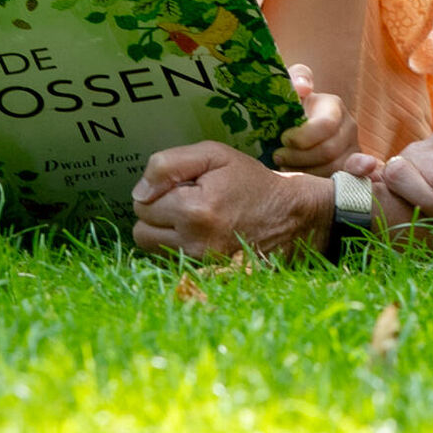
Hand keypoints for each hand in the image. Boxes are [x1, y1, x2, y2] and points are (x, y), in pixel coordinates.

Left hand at [133, 142, 331, 259]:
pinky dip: (178, 249)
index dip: (159, 190)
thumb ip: (168, 165)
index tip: (185, 186)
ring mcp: (201, 264)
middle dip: (156, 215)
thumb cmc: (251, 181)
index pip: (141, 204)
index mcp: (194, 210)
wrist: (292, 217)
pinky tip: (199, 235)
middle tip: (186, 202)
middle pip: (141, 231)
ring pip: (152, 250)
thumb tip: (139, 192)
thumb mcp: (214, 155)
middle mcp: (195, 243)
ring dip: (164, 233)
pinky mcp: (208, 276)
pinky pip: (171, 263)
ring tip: (193, 218)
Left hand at [273, 63, 361, 174]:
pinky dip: (315, 183)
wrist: (292, 129)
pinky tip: (300, 176)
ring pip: (333, 170)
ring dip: (305, 171)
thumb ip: (295, 79)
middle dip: (299, 157)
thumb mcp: (287, 89)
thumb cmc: (287, 109)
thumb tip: (304, 87)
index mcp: (334, 107)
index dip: (302, 137)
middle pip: (329, 151)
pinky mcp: (351, 171)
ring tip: (286, 165)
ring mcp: (353, 150)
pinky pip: (337, 183)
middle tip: (278, 156)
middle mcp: (349, 128)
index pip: (326, 125)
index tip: (282, 139)